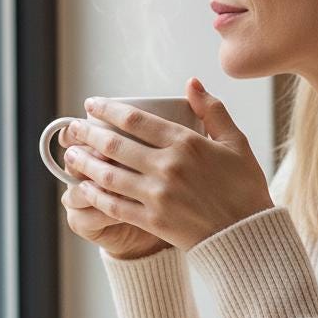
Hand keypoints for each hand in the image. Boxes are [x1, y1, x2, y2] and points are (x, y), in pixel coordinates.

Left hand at [62, 78, 274, 252]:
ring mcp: (157, 195)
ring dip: (84, 162)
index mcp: (187, 143)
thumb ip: (212, 110)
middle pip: (114, 145)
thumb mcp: (236, 142)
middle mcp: (167, 166)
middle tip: (72, 128)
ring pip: (108, 174)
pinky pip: (114, 204)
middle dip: (87, 134)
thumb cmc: (245, 188)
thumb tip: (191, 83)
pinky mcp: (152, 220)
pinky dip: (95, 194)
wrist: (246, 234)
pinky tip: (84, 187)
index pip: (136, 120)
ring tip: (70, 154)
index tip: (92, 105)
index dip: (108, 110)